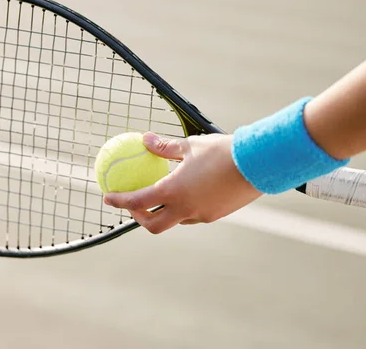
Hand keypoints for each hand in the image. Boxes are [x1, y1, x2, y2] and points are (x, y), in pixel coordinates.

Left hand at [103, 132, 261, 233]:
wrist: (258, 164)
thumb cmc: (222, 152)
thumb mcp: (190, 145)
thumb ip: (164, 146)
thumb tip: (144, 139)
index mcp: (173, 192)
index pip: (137, 202)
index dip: (119, 200)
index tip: (107, 197)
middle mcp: (185, 209)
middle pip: (154, 225)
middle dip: (139, 219)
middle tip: (134, 206)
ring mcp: (202, 215)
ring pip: (175, 220)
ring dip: (164, 213)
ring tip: (162, 197)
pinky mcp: (216, 214)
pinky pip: (193, 215)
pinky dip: (184, 208)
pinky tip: (188, 193)